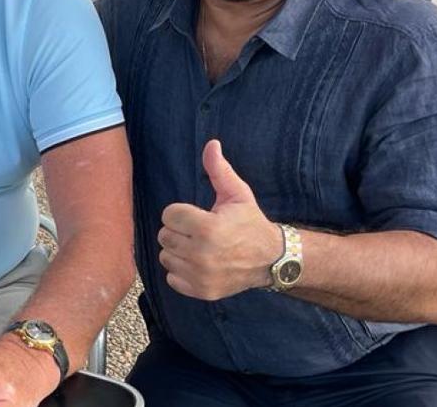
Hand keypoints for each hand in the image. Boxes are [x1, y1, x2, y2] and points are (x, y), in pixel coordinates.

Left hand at [158, 139, 282, 299]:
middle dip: (179, 231)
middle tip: (199, 232)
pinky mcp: (202, 291)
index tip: (198, 216)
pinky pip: (172, 278)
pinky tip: (198, 264)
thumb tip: (211, 144)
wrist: (271, 259)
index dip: (182, 213)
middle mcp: (202, 254)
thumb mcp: (236, 194)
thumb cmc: (249, 222)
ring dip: (178, 251)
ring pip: (166, 257)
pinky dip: (181, 272)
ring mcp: (201, 276)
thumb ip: (218, 170)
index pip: (169, 215)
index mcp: (208, 228)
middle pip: (164, 236)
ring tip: (199, 247)